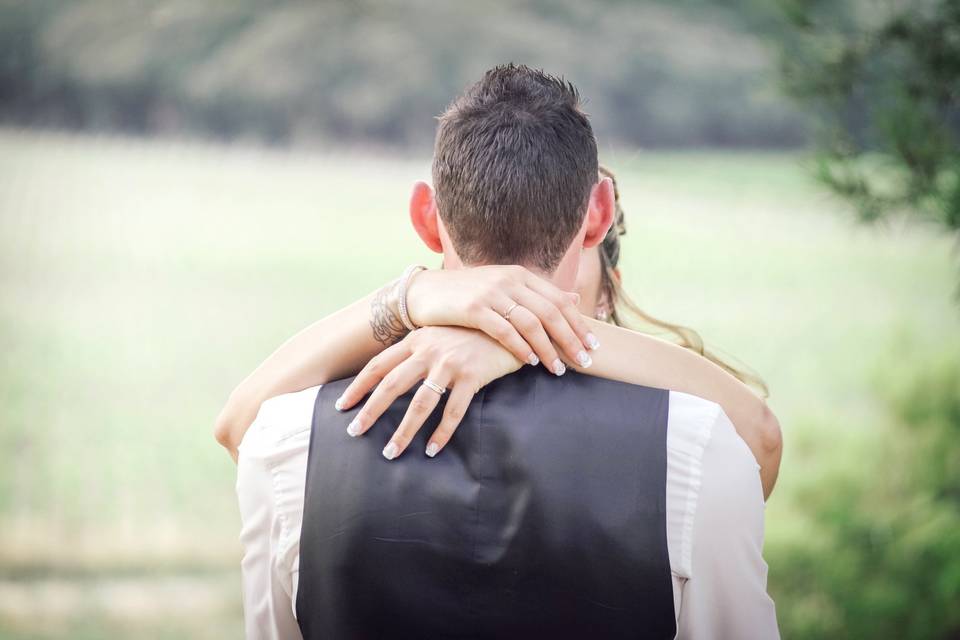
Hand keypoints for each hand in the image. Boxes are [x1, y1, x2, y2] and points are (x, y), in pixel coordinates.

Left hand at [334, 326, 521, 458]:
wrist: (511, 321)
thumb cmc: (474, 331)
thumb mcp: (442, 333)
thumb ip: (422, 348)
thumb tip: (399, 371)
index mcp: (417, 339)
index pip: (379, 365)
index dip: (359, 386)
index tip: (342, 405)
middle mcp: (429, 350)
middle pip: (391, 385)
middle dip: (370, 410)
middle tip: (354, 432)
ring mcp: (450, 362)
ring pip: (420, 403)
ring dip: (403, 431)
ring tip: (391, 452)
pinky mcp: (472, 375)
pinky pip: (453, 410)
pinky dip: (441, 433)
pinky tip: (432, 450)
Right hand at [405, 265, 598, 374]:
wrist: (425, 292)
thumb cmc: (467, 295)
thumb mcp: (505, 288)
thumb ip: (538, 295)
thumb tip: (575, 299)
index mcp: (520, 275)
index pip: (559, 300)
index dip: (578, 324)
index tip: (593, 346)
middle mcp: (509, 280)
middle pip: (550, 312)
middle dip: (571, 339)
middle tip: (585, 361)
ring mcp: (491, 293)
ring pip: (531, 323)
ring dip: (548, 349)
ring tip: (558, 369)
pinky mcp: (473, 308)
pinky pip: (504, 331)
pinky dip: (521, 348)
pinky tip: (531, 362)